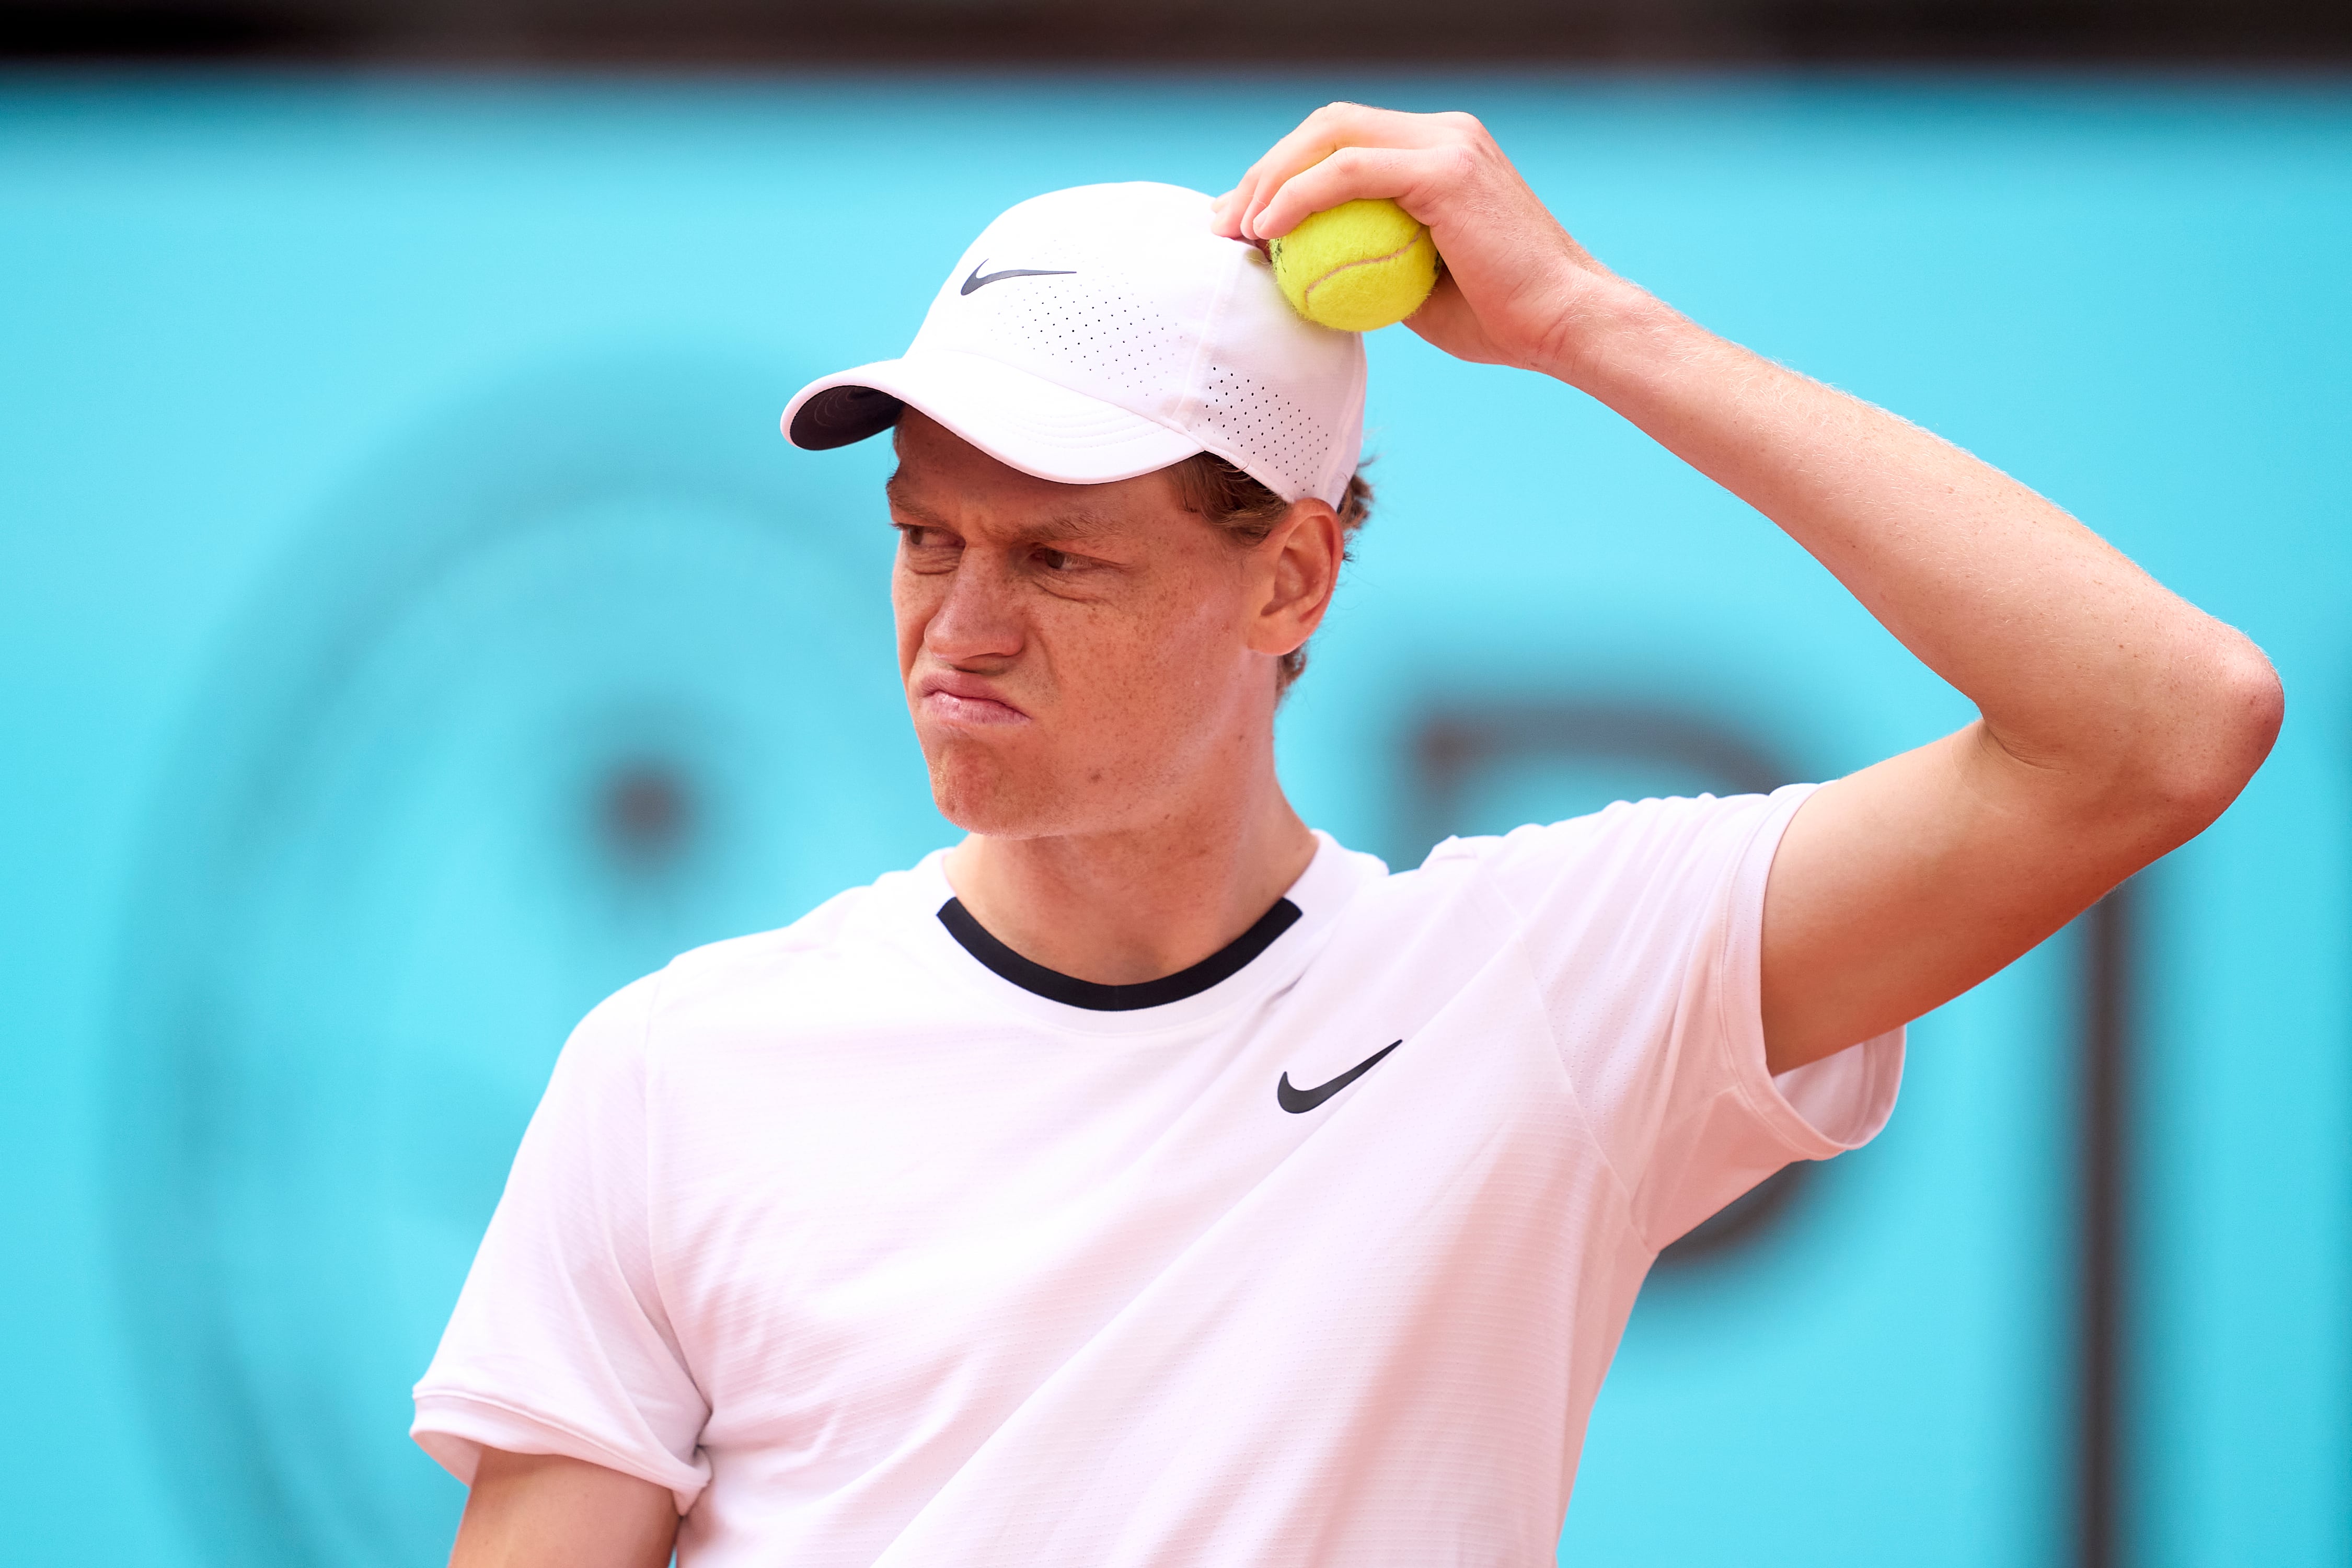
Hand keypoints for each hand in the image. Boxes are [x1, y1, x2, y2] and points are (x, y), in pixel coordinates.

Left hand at [1210, 104, 1639, 379]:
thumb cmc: (1499, 321)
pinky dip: (1299, 195)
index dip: (1282, 172)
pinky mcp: (1447, 169)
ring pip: (1331, 135)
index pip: (1341, 140)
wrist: (1564, 326)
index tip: (1241, 222)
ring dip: (1271, 177)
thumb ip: (1366, 259)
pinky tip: (1266, 229)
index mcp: (1439, 150)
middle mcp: (1444, 132)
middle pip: (1328, 126)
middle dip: (1265, 168)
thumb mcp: (1414, 286)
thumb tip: (1304, 270)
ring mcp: (1447, 143)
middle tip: (1223, 225)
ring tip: (1236, 229)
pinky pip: (1349, 172)